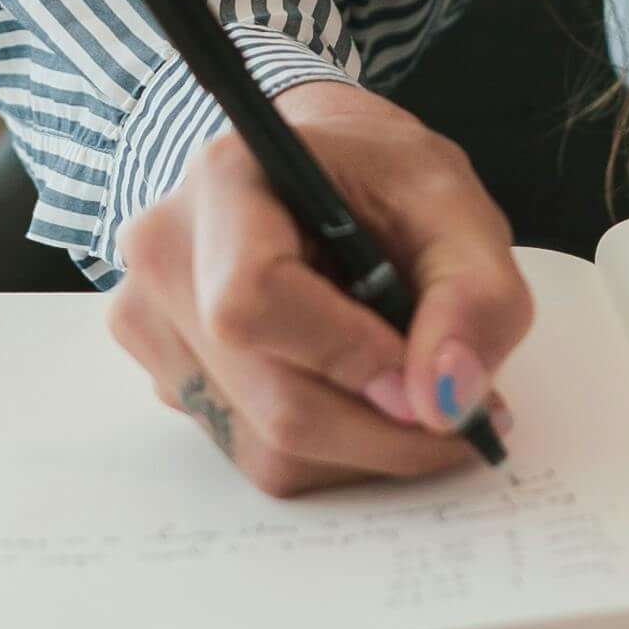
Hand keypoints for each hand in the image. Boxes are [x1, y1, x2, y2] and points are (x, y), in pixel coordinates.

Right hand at [112, 94, 532, 497]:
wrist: (317, 174)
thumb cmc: (379, 179)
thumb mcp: (455, 203)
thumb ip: (475, 295)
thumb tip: (444, 402)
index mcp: (227, 179)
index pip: (252, 301)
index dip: (348, 356)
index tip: (423, 376)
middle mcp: (166, 254)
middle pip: (271, 398)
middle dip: (383, 426)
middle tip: (459, 410)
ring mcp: (153, 325)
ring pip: (265, 447)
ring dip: (361, 445)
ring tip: (409, 387)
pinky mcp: (164, 379)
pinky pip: (251, 453)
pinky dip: (327, 449)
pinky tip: (355, 389)